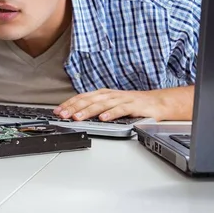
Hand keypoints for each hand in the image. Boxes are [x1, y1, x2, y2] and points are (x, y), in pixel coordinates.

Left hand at [53, 88, 167, 121]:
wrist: (156, 102)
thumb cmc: (131, 104)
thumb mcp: (110, 104)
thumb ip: (96, 108)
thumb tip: (76, 115)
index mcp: (102, 94)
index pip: (82, 97)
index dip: (69, 104)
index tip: (57, 111)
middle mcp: (109, 95)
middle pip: (88, 100)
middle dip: (74, 108)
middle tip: (63, 115)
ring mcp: (121, 99)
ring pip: (101, 104)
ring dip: (88, 111)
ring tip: (77, 117)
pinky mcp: (132, 106)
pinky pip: (120, 110)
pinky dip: (110, 114)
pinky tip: (102, 119)